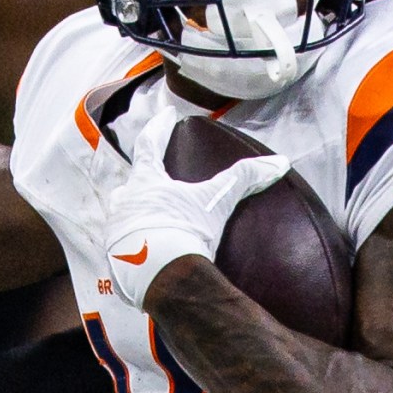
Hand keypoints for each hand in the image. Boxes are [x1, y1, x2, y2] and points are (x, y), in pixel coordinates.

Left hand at [102, 109, 289, 306]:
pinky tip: (144, 253)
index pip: (148, 143)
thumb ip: (244, 178)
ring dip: (136, 214)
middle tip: (155, 177)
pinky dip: (134, 247)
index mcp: (145, 182)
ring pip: (124, 215)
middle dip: (143, 179)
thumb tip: (279, 162)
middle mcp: (123, 202)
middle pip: (131, 183)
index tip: (166, 114)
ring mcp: (114, 232)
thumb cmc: (186, 231)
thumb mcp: (216, 201)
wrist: (161, 278)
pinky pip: (123, 249)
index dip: (159, 127)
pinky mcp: (114, 262)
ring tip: (152, 218)